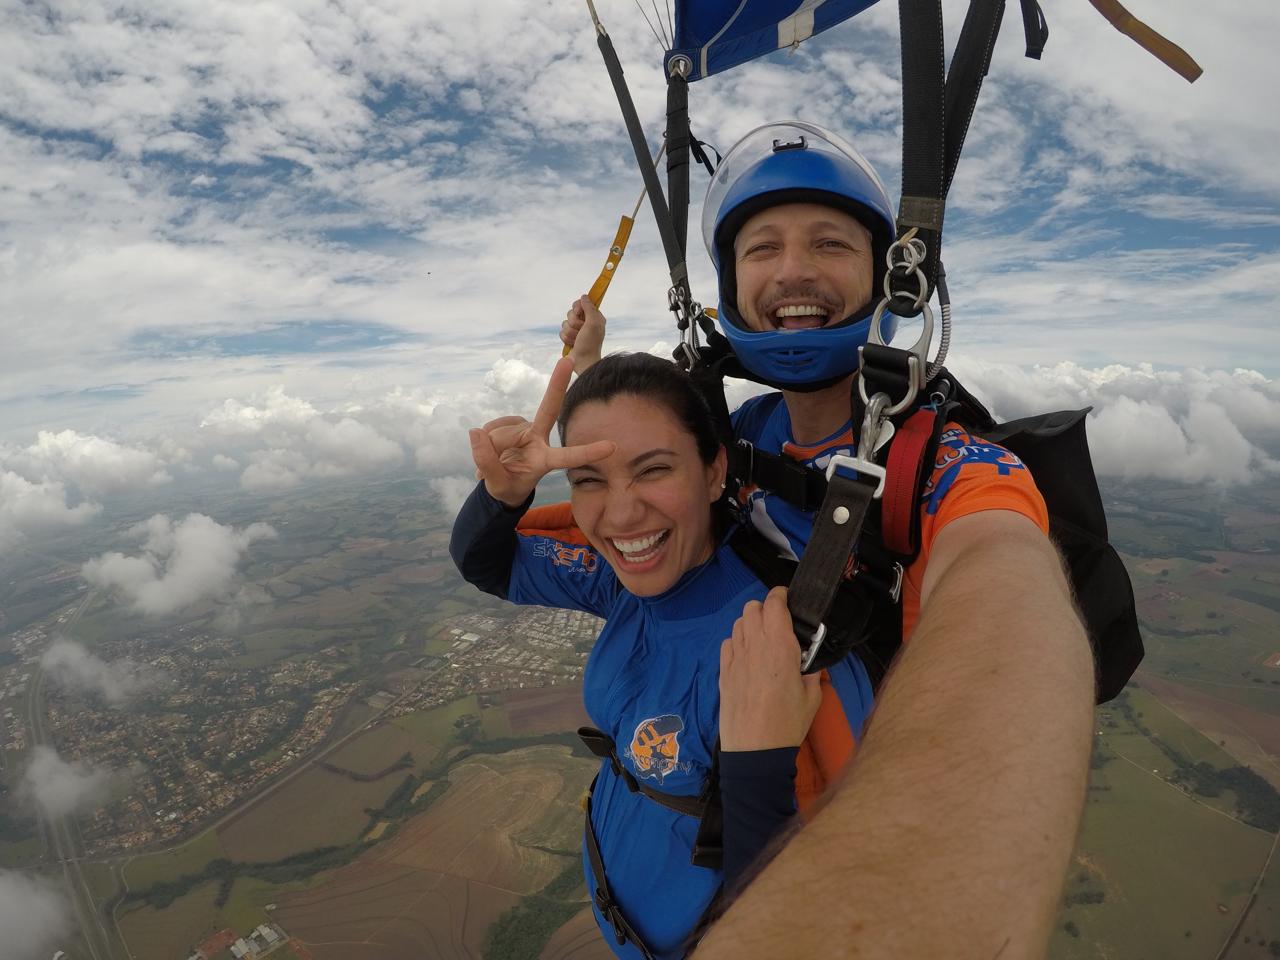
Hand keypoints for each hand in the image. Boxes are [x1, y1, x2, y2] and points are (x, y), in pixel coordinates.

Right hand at [468, 356, 615, 506]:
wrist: (500, 481)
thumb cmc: (507, 486)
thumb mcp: (497, 485)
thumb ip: (487, 462)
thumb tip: (475, 432)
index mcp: (546, 460)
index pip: (568, 456)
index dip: (588, 452)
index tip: (612, 446)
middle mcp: (540, 439)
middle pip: (549, 408)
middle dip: (557, 384)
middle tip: (569, 360)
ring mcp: (526, 428)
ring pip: (503, 432)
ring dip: (491, 447)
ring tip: (491, 464)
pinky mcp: (512, 422)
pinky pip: (491, 427)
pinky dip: (484, 439)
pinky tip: (487, 448)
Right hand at [561, 295, 605, 373]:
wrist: (583, 361)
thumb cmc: (591, 343)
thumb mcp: (593, 324)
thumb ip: (589, 309)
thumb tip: (584, 296)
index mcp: (594, 317)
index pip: (581, 303)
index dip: (578, 308)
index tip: (579, 313)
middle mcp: (586, 322)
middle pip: (571, 313)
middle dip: (574, 323)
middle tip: (581, 331)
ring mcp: (577, 330)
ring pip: (565, 323)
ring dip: (570, 332)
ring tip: (577, 340)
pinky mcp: (570, 337)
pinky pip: (561, 332)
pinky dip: (566, 338)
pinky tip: (573, 344)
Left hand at [719, 587, 822, 750]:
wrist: (755, 750)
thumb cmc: (787, 724)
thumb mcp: (812, 696)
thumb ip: (811, 670)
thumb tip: (809, 658)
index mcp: (779, 647)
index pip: (774, 603)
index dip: (781, 596)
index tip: (788, 601)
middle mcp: (754, 645)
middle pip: (753, 607)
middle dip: (766, 608)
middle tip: (778, 623)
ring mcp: (735, 657)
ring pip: (738, 622)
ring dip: (751, 623)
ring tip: (763, 639)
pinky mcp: (723, 670)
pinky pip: (728, 642)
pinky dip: (737, 641)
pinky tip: (747, 656)